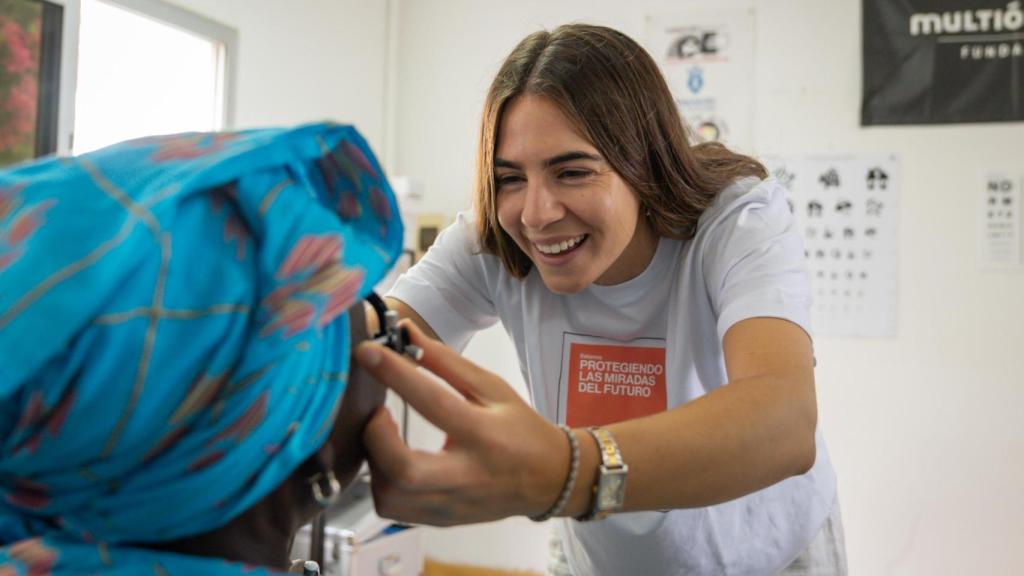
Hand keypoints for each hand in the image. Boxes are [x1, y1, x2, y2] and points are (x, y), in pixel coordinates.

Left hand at [354, 322, 569, 525]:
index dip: (396, 374)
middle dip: (377, 437)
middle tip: (378, 414)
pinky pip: (393, 508)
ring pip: (392, 495)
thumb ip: (445, 362)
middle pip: (405, 471)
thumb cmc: (521, 430)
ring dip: (375, 460)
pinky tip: (391, 462)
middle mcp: (467, 476)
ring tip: (385, 436)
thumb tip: (405, 333)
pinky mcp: (440, 520)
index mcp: (485, 434)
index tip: (368, 353)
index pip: (434, 403)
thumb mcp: (492, 388)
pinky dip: (381, 482)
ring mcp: (452, 505)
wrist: (549, 481)